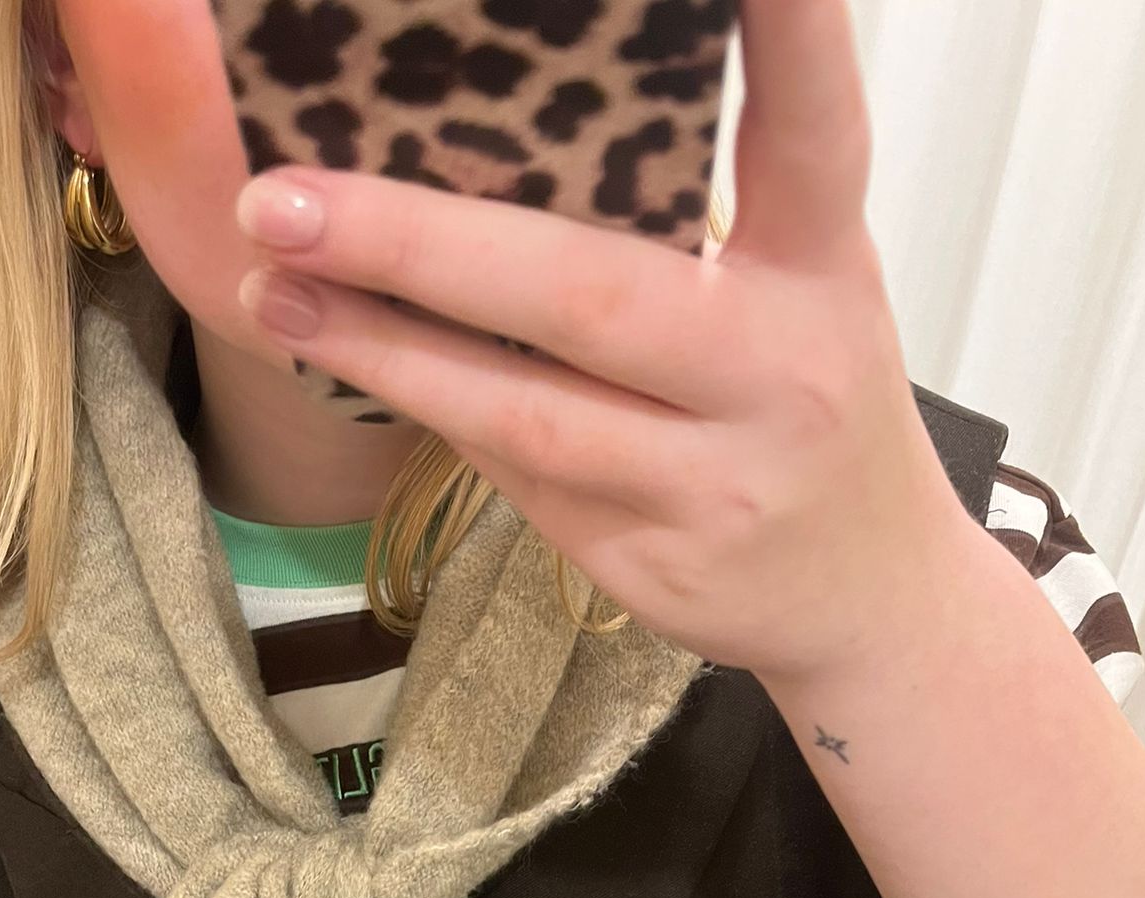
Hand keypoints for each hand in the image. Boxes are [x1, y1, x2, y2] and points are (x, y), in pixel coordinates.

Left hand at [233, 0, 976, 685]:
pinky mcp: (654, 564)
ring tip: (276, 285)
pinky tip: (345, 354)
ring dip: (385, 346)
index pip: (809, 128)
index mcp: (823, 265)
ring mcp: (715, 481)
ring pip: (524, 411)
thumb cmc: (799, 402)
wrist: (868, 593)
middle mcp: (778, 369)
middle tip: (285, 195)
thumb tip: (489, 125)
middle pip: (587, 292)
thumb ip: (675, 220)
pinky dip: (427, 407)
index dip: (784, 31)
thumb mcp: (793, 285)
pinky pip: (516, 475)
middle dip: (418, 241)